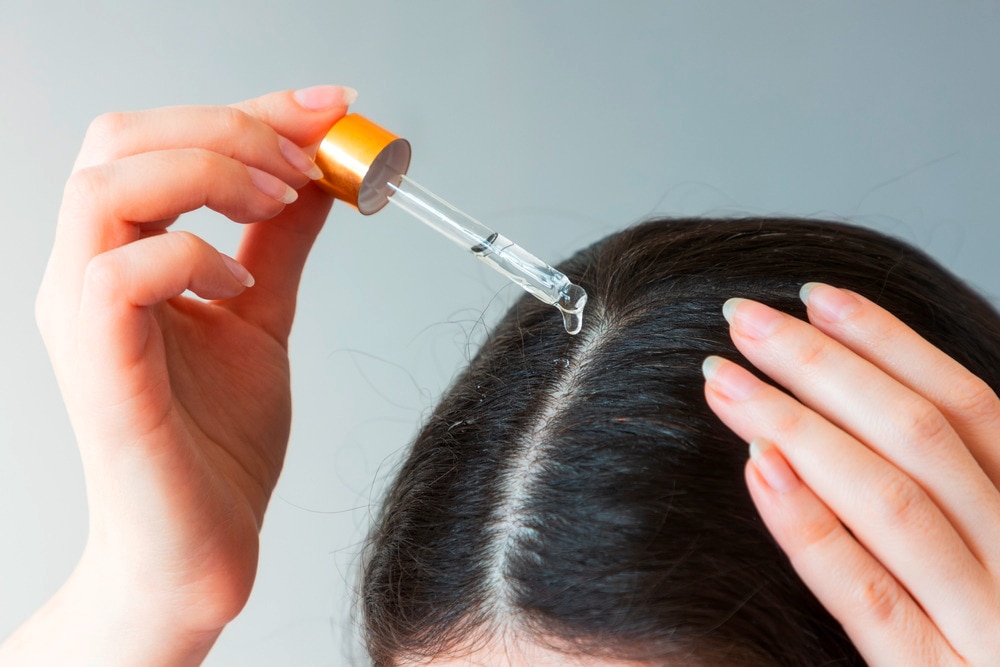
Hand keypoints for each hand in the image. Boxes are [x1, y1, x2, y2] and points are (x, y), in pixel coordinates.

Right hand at [20, 86, 351, 661]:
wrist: (201, 545)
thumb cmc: (216, 443)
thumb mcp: (261, 316)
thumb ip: (276, 243)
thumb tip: (317, 177)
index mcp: (122, 254)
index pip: (162, 139)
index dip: (252, 108)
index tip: (333, 105)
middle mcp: (86, 272)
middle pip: (124, 137)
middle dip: (231, 126)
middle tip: (307, 160)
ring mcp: (82, 317)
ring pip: (109, 183)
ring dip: (211, 173)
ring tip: (277, 203)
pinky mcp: (98, 365)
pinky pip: (121, 269)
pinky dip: (193, 257)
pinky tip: (238, 289)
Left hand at [703, 283, 999, 664]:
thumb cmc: (984, 643)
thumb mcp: (994, 570)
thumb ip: (953, 509)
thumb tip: (859, 423)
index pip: (972, 411)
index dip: (892, 344)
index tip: (818, 296)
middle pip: (923, 438)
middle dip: (828, 365)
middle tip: (745, 317)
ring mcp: (988, 632)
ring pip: (894, 500)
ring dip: (799, 424)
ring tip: (725, 377)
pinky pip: (871, 597)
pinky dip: (813, 526)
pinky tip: (758, 470)